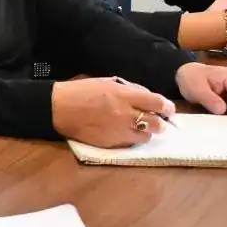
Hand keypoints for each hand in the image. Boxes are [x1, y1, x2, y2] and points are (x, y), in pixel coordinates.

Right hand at [51, 77, 175, 147]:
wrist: (59, 108)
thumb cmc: (81, 91)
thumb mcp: (107, 83)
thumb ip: (128, 90)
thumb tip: (146, 97)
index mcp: (123, 95)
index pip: (157, 102)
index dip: (167, 107)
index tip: (168, 108)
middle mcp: (125, 114)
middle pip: (156, 123)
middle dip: (161, 122)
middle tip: (159, 120)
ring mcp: (118, 131)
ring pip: (146, 136)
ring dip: (147, 132)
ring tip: (142, 128)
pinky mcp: (111, 143)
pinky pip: (131, 144)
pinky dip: (133, 139)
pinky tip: (127, 133)